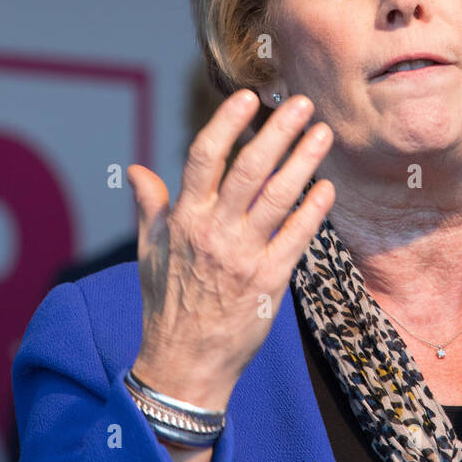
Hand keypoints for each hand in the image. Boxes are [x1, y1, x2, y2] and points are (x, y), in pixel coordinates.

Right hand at [127, 89, 333, 411]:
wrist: (185, 365)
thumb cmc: (167, 305)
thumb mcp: (151, 252)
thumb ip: (150, 207)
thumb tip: (135, 170)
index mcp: (184, 219)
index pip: (203, 158)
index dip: (226, 123)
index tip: (247, 96)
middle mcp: (213, 232)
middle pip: (249, 168)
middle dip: (277, 131)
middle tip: (301, 103)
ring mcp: (242, 256)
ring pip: (278, 197)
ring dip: (303, 161)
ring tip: (322, 133)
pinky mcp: (269, 280)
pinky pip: (296, 236)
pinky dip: (313, 209)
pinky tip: (326, 186)